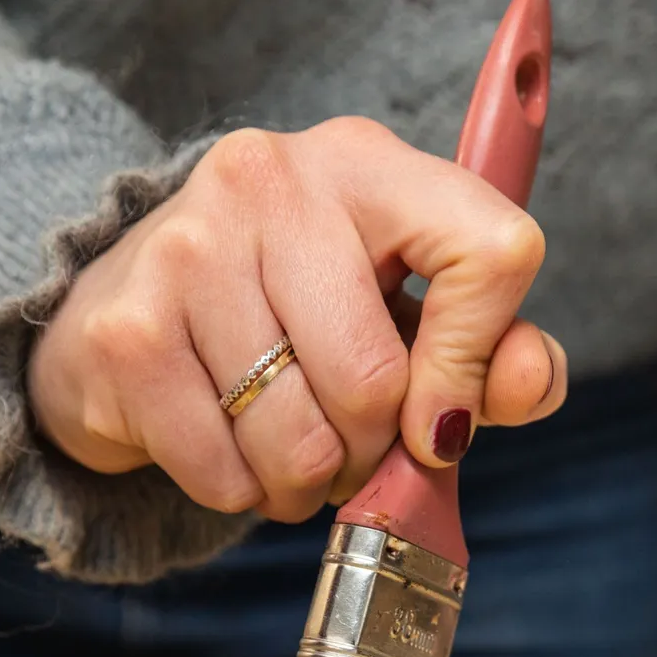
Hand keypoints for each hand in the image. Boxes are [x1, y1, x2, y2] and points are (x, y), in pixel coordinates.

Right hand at [29, 118, 567, 522]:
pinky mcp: (125, 329)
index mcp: (369, 164)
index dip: (479, 359)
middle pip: (376, 380)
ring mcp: (187, 248)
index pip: (490, 255)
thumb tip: (531, 382)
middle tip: (353, 448)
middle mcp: (273, 182)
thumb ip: (495, 352)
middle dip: (373, 450)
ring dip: (307, 483)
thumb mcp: (411, 312)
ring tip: (295, 457)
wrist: (126, 301)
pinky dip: (242, 492)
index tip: (441, 412)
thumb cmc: (300, 312)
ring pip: (300, 439)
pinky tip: (233, 452)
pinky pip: (223, 470)